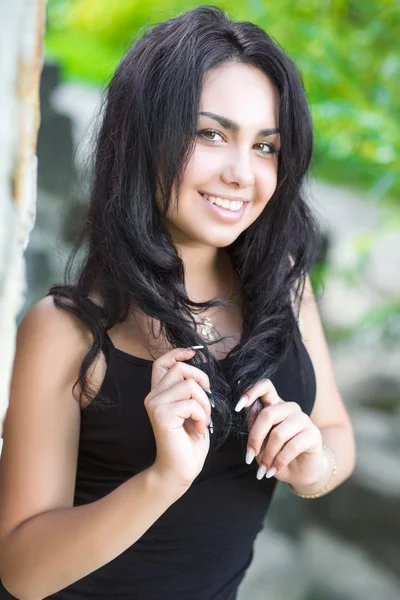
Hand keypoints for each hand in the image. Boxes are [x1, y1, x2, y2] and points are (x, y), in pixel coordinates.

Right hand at [145, 348, 211, 492]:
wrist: (180, 470)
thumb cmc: (189, 442)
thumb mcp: (193, 410)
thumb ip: (191, 390)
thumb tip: (201, 370)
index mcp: (160, 394)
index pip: (162, 363)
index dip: (177, 353)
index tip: (193, 353)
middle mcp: (153, 396)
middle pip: (181, 369)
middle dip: (202, 382)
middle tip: (206, 405)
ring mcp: (155, 405)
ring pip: (190, 385)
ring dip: (205, 404)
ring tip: (202, 421)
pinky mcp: (162, 415)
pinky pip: (192, 403)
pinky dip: (202, 416)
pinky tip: (198, 430)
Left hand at [236, 379, 323, 485]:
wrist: (299, 473)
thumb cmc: (276, 454)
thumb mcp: (260, 439)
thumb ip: (254, 423)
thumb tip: (243, 406)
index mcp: (275, 404)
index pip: (266, 386)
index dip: (251, 391)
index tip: (237, 407)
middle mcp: (290, 408)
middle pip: (268, 414)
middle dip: (255, 438)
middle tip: (250, 456)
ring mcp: (303, 419)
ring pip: (278, 434)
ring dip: (267, 455)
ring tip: (263, 469)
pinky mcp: (313, 434)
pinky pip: (292, 447)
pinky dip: (279, 462)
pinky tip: (273, 471)